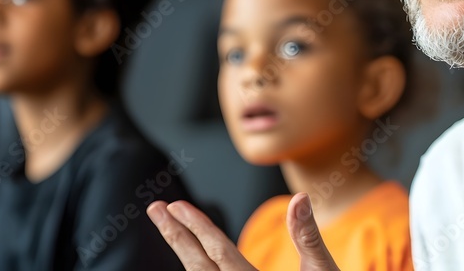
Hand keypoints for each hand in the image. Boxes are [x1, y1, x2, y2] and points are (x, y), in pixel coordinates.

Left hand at [147, 192, 339, 270]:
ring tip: (172, 231)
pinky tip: (195, 263)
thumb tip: (300, 198)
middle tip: (156, 209)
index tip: (175, 206)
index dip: (197, 227)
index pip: (219, 252)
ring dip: (185, 255)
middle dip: (176, 236)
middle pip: (199, 267)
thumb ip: (307, 236)